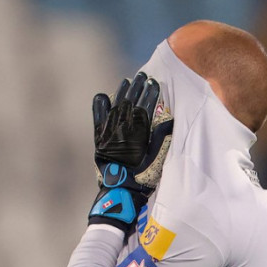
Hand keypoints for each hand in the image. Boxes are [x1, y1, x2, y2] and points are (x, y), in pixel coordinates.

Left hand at [88, 72, 172, 230]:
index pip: (145, 106)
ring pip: (115, 106)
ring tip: (127, 81)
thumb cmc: (142, 177)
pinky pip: (98, 118)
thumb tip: (168, 118)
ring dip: (122, 92)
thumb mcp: (157, 158)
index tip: (154, 82)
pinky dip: (100, 106)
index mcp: (139, 133)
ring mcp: (109, 133)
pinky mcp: (99, 138)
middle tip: (143, 76)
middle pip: (130, 102)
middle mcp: (123, 129)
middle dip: (137, 87)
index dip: (150, 93)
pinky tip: (102, 95)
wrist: (120, 191)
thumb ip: (162, 137)